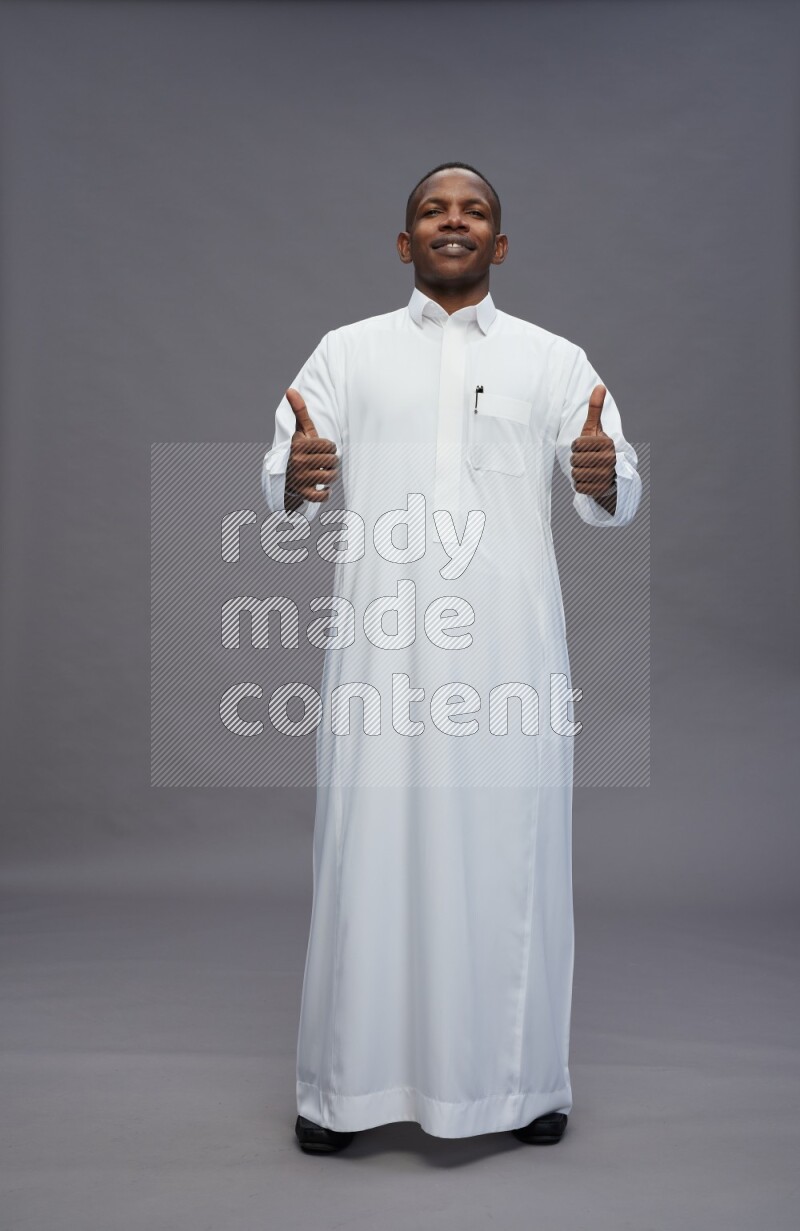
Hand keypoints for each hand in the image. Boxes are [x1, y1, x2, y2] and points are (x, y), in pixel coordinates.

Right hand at [284, 388, 338, 507]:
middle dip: (332, 462)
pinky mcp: (302, 494)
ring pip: (330, 477)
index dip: (330, 447)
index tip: (322, 449)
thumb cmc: (298, 449)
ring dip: (331, 476)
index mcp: (298, 446)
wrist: (284, 476)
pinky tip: (323, 487)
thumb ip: (299, 411)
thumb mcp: (300, 431)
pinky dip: (325, 493)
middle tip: (324, 462)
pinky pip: (321, 496)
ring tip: (325, 473)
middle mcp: (297, 462)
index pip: (329, 446)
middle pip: (332, 461)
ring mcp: (299, 479)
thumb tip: (290, 389)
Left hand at [570, 384, 616, 500]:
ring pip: (575, 474)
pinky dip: (580, 484)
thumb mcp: (594, 428)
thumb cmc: (597, 447)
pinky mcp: (602, 490)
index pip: (576, 445)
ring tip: (587, 469)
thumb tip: (599, 386)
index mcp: (607, 443)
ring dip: (577, 472)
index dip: (576, 447)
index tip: (585, 447)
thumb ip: (595, 408)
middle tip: (585, 460)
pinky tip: (588, 480)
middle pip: (574, 460)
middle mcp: (610, 459)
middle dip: (575, 460)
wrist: (610, 474)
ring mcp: (607, 476)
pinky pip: (579, 487)